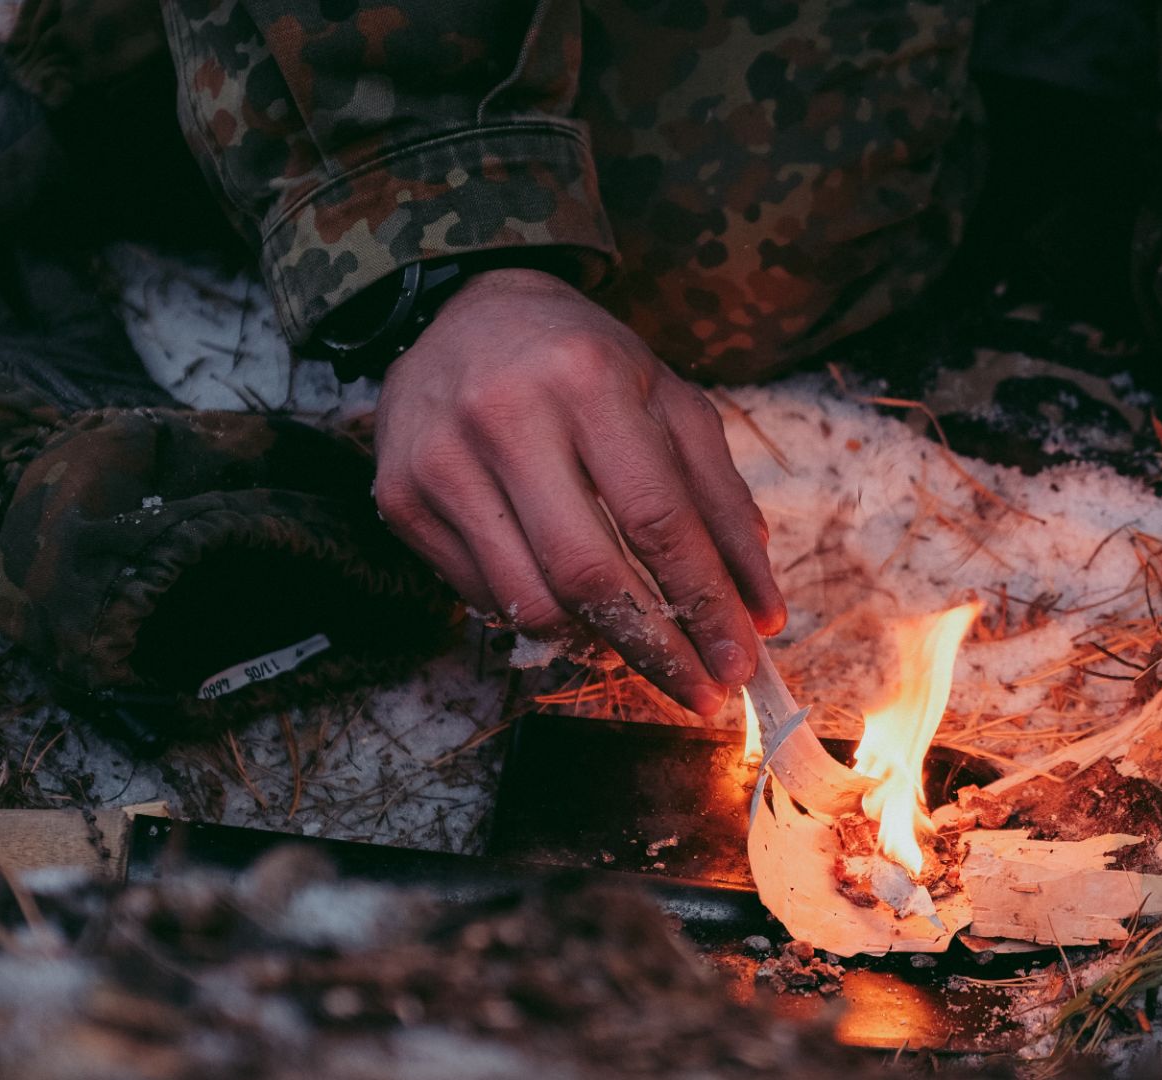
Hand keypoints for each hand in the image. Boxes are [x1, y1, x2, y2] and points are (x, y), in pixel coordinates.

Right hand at [372, 267, 785, 715]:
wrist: (470, 312)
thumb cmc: (588, 364)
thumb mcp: (672, 406)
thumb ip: (722, 506)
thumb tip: (760, 612)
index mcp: (587, 380)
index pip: (656, 521)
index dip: (704, 605)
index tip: (739, 662)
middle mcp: (504, 415)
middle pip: (589, 574)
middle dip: (656, 650)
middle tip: (699, 692)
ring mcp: (441, 460)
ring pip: (530, 601)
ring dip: (598, 644)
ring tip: (640, 643)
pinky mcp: (401, 497)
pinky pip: (483, 596)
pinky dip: (542, 616)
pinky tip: (572, 603)